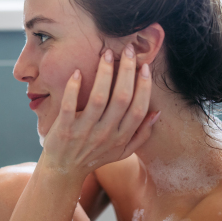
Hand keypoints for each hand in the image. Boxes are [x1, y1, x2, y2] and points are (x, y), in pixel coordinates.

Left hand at [42, 44, 159, 177]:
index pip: (138, 109)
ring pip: (98, 99)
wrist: (63, 171)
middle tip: (127, 49)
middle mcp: (105, 134)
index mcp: (121, 137)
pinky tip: (77, 73)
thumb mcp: (121, 151)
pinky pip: (69, 106)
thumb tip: (157, 112)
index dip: (144, 87)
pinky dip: (73, 89)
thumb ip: (141, 134)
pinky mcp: (64, 129)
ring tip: (106, 54)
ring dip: (104, 74)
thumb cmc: (94, 157)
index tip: (144, 66)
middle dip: (126, 71)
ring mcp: (84, 132)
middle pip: (121, 99)